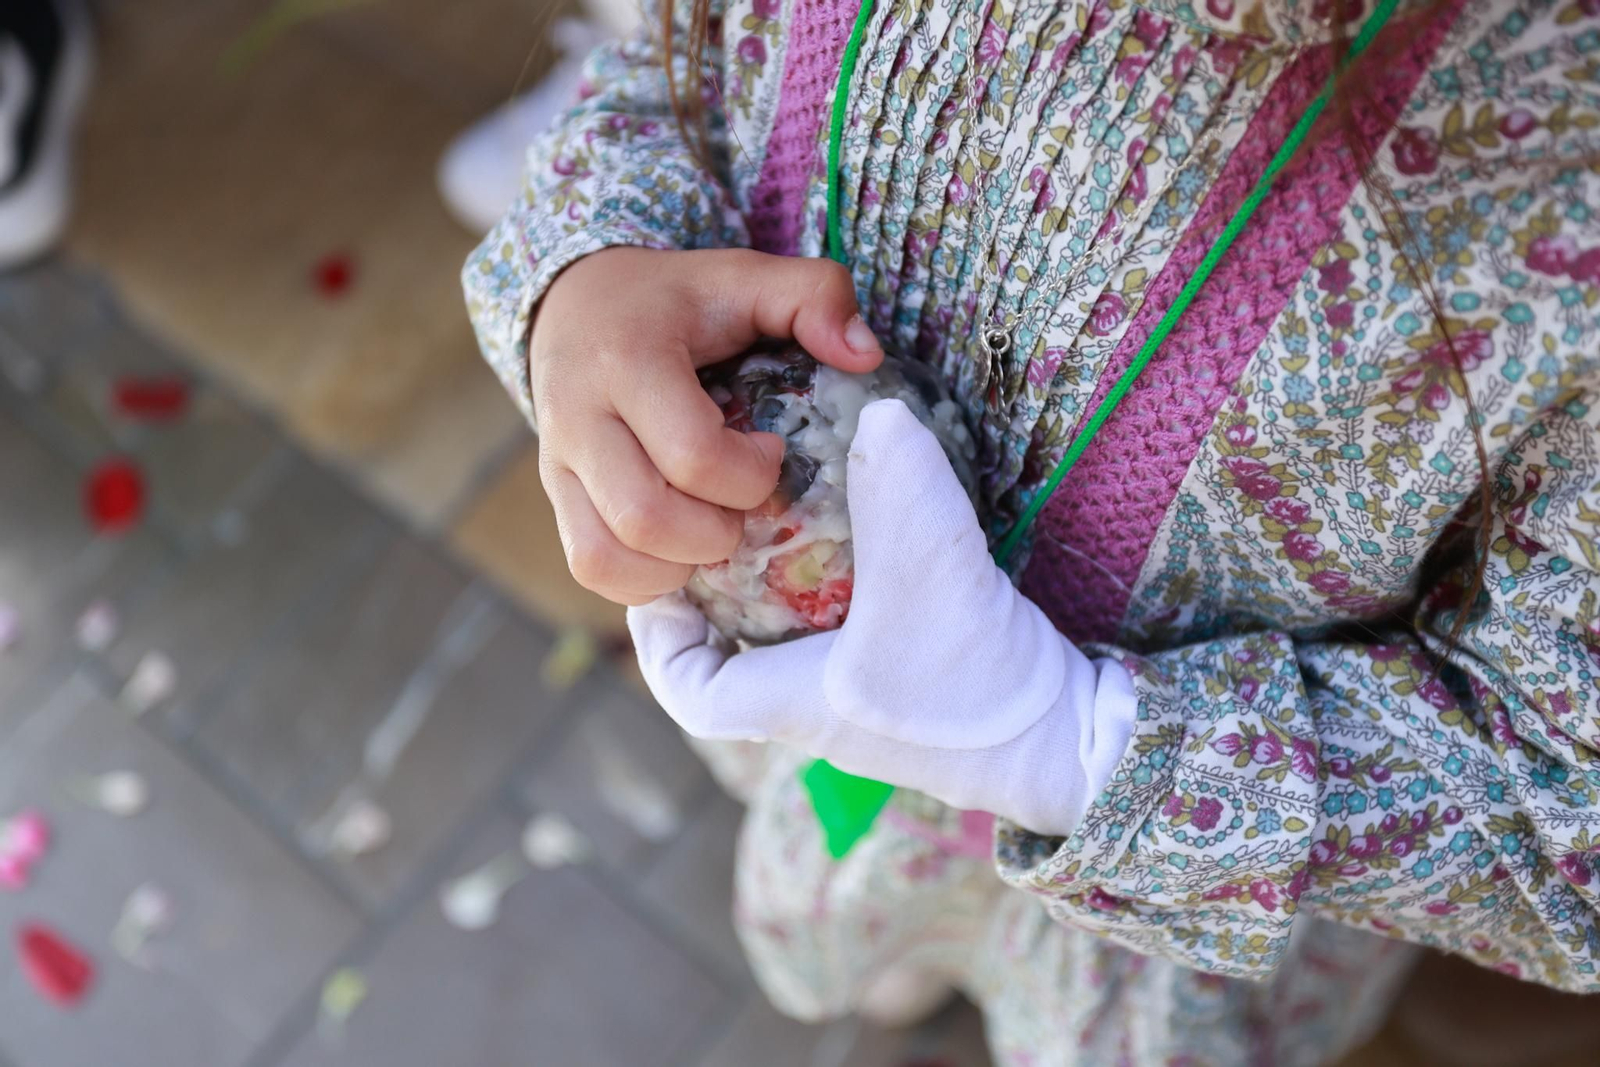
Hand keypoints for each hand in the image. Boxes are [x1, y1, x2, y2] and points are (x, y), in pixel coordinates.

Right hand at [531, 248, 883, 605]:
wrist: (575, 302)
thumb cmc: (675, 299)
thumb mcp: (743, 276)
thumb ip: (814, 296)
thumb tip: (865, 356)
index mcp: (628, 360)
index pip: (691, 455)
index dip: (750, 473)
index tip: (770, 448)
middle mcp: (579, 417)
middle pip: (645, 517)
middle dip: (718, 531)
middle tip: (743, 502)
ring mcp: (557, 464)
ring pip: (605, 556)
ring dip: (678, 563)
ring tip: (712, 527)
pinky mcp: (553, 496)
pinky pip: (590, 567)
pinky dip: (643, 578)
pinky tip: (679, 548)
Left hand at [627, 400, 1137, 834]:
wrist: (1066, 746)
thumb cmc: (977, 682)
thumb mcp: (930, 565)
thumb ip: (899, 482)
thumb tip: (880, 408)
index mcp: (790, 700)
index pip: (686, 688)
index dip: (658, 636)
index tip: (660, 576)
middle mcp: (818, 709)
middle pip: (733, 659)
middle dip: (718, 599)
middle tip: (720, 525)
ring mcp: (867, 704)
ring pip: (792, 648)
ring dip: (780, 594)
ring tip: (784, 519)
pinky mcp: (914, 690)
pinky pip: (851, 638)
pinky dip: (844, 593)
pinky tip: (869, 541)